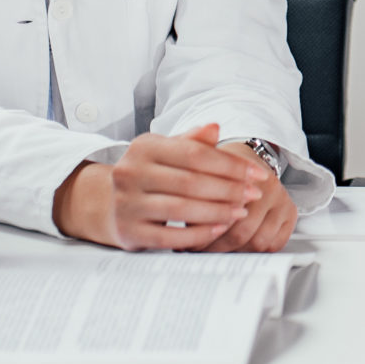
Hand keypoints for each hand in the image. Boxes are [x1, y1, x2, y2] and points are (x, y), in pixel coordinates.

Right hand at [55, 125, 281, 250]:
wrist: (108, 203)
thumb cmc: (149, 174)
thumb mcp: (166, 150)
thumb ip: (192, 141)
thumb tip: (216, 127)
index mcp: (143, 147)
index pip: (195, 153)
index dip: (230, 164)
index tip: (256, 174)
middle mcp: (130, 173)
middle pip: (191, 181)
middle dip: (229, 189)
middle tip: (254, 195)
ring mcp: (127, 204)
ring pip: (182, 209)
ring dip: (218, 211)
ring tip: (241, 211)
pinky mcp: (129, 232)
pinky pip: (171, 236)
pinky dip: (199, 233)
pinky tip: (220, 228)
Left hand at [199, 152, 297, 254]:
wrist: (245, 156)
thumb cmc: (221, 169)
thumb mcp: (203, 175)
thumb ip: (194, 202)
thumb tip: (184, 238)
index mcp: (245, 175)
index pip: (224, 215)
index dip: (204, 234)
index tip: (190, 243)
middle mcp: (267, 186)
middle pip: (242, 232)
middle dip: (217, 248)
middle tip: (200, 251)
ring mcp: (280, 198)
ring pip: (259, 241)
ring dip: (236, 252)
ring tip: (217, 251)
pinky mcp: (290, 211)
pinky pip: (276, 243)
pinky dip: (257, 251)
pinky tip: (241, 248)